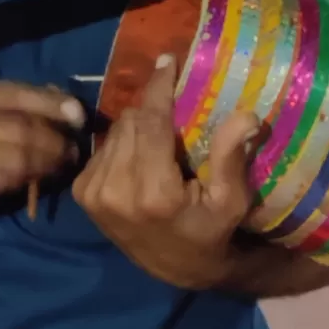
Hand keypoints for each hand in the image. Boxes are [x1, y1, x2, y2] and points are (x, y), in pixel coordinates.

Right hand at [0, 80, 83, 217]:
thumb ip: (21, 103)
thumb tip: (71, 108)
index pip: (20, 94)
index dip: (54, 105)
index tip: (78, 116)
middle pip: (24, 129)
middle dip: (55, 140)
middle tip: (71, 149)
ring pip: (21, 158)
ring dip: (48, 162)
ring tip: (60, 163)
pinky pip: (10, 180)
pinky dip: (31, 178)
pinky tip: (39, 177)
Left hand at [73, 55, 256, 289]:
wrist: (174, 268)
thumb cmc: (211, 231)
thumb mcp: (231, 202)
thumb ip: (231, 158)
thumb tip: (247, 115)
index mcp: (153, 193)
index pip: (151, 123)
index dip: (160, 88)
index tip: (168, 60)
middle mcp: (115, 191)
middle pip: (132, 122)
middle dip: (154, 111)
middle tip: (177, 113)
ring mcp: (94, 193)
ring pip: (116, 131)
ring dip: (138, 126)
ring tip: (161, 139)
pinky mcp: (82, 194)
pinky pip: (103, 148)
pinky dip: (123, 145)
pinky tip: (140, 158)